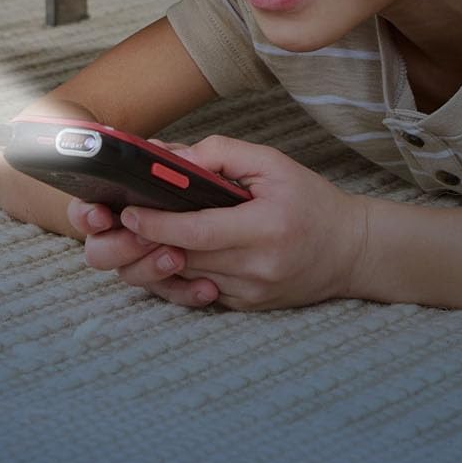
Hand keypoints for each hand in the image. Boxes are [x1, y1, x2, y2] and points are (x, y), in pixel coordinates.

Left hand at [68, 136, 369, 311]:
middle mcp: (256, 268)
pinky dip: (176, 274)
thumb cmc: (312, 201)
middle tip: (111, 224)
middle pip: (182, 259)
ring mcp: (249, 294)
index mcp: (265, 229)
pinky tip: (160, 255)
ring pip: (184, 279)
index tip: (128, 210)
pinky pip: (198, 291)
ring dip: (152, 259)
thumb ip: (223, 155)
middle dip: (142, 241)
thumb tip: (174, 157)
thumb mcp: (274, 164)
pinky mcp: (245, 306)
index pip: (198, 231)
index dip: (158, 223)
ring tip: (129, 236)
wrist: (351, 250)